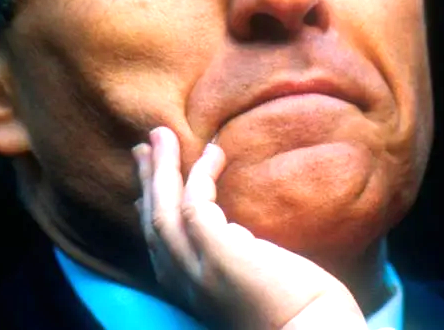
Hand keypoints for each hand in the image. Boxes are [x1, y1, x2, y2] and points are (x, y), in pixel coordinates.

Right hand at [134, 127, 367, 329]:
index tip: (151, 179)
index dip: (151, 206)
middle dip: (148, 180)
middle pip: (152, 223)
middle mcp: (185, 284)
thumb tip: (237, 232)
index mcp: (191, 289)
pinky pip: (196, 206)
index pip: (160, 243)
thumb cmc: (297, 310)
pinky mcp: (219, 257)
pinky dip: (200, 176)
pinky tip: (213, 153)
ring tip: (162, 134)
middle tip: (146, 144)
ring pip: (163, 211)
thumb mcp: (252, 279)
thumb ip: (236, 257)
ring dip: (161, 169)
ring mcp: (199, 272)